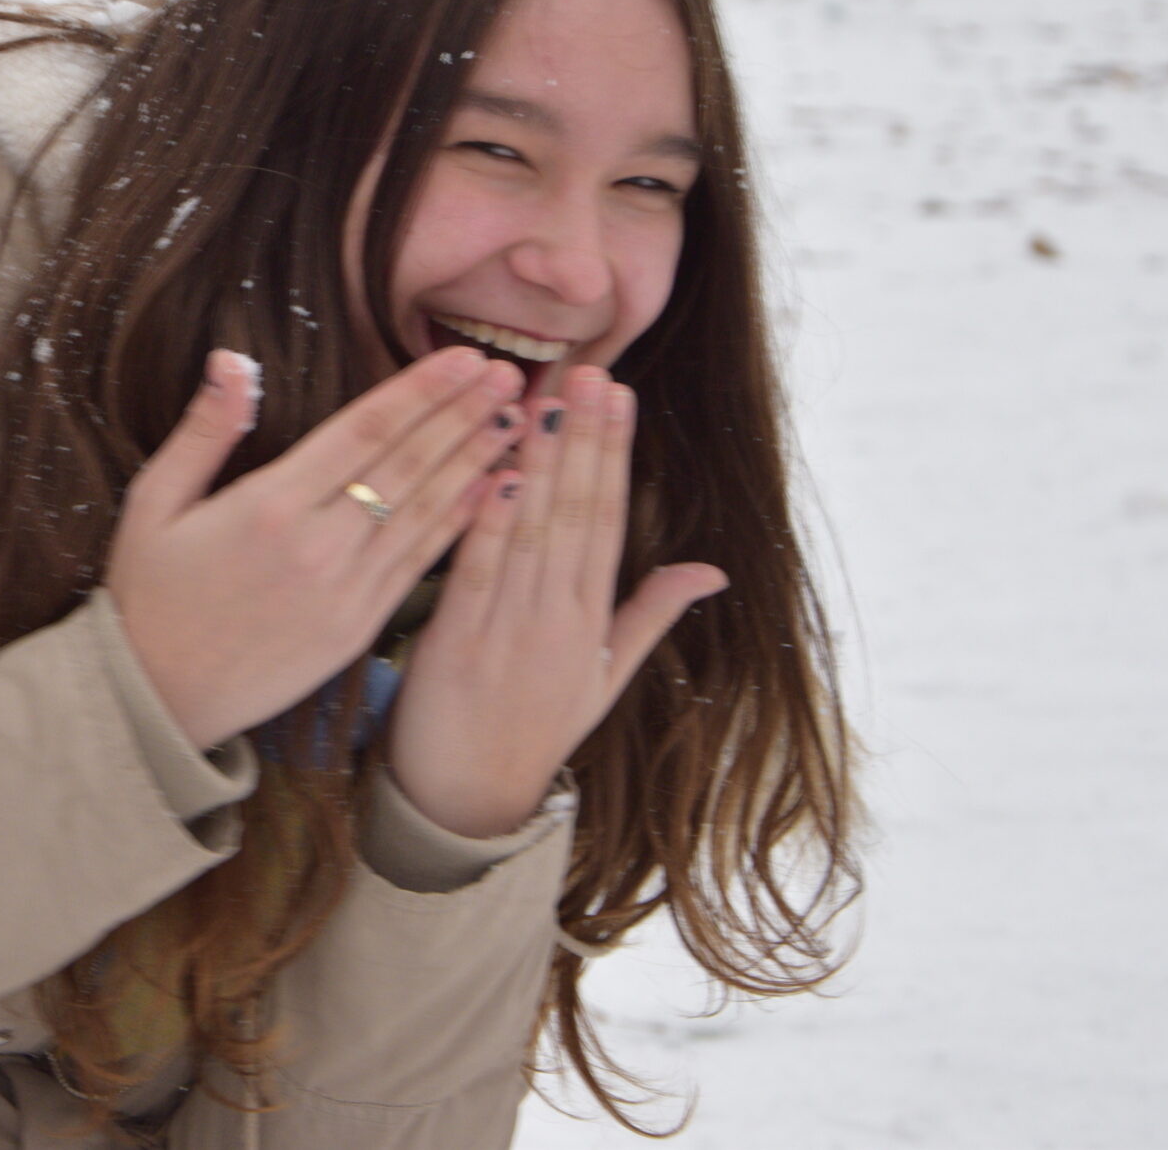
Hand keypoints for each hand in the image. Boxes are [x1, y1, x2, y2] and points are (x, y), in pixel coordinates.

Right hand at [107, 346, 526, 750]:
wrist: (158, 699)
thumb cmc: (148, 594)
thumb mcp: (153, 502)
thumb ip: (204, 430)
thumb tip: (232, 359)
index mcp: (269, 505)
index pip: (363, 431)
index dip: (419, 391)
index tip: (462, 357)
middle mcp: (318, 545)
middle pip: (406, 464)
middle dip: (462, 415)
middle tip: (509, 374)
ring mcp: (345, 591)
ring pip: (425, 512)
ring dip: (474, 462)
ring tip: (515, 421)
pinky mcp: (358, 628)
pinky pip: (419, 564)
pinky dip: (459, 524)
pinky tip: (490, 492)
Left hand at [383, 367, 728, 837]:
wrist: (469, 798)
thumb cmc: (536, 728)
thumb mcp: (608, 677)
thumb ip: (651, 613)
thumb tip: (712, 569)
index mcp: (594, 621)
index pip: (608, 520)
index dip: (614, 454)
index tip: (618, 393)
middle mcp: (558, 619)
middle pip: (576, 513)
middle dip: (583, 438)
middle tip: (588, 370)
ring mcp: (508, 630)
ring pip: (530, 532)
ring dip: (538, 461)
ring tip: (542, 396)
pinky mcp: (456, 642)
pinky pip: (475, 571)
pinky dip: (488, 520)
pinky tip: (496, 471)